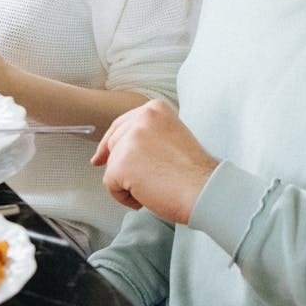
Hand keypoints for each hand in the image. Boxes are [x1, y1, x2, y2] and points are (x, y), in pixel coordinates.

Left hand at [91, 99, 218, 222]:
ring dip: (127, 182)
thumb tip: (112, 149)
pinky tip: (147, 196)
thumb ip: (146, 134)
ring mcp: (130, 140)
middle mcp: (141, 118)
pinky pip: (110, 185)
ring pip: (111, 165)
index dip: (110, 144)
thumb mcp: (171, 136)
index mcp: (154, 108)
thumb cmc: (193, 172)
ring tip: (154, 186)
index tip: (100, 158)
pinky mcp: (122, 164)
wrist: (205, 190)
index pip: (121, 124)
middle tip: (145, 179)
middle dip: (121, 165)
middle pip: (113, 144)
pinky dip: (124, 196)